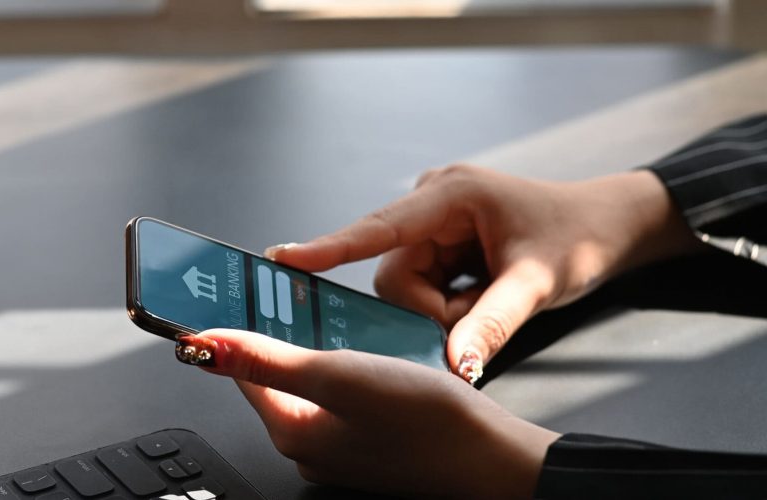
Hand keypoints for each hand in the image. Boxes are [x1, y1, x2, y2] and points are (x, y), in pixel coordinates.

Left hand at [192, 329, 559, 498]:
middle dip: (288, 332)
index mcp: (290, 431)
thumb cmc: (428, 421)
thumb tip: (201, 345)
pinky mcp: (372, 439)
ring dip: (324, 345)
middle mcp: (309, 445)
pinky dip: (352, 364)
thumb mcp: (338, 375)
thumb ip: (265, 359)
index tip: (249, 289)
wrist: (495, 457)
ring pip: (316, 380)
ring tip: (343, 317)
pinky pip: (347, 392)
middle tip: (303, 295)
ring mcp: (341, 445)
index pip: (242, 367)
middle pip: (277, 373)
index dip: (244, 323)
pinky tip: (374, 348)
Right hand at [265, 166, 698, 380]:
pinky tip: (481, 293)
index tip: (284, 258)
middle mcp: (432, 203)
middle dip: (430, 308)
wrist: (611, 225)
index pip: (379, 228)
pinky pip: (421, 286)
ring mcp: (433, 222)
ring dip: (442, 308)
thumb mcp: (540, 283)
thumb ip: (492, 324)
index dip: (329, 247)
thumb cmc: (580, 237)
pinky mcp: (438, 241)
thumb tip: (455, 366)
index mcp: (451, 195)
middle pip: (393, 274)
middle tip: (478, 313)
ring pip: (404, 287)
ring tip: (489, 298)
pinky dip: (449, 303)